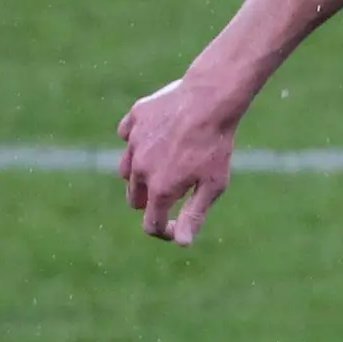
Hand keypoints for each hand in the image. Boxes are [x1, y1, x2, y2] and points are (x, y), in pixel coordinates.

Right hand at [118, 77, 239, 244]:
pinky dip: (136, 141)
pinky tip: (155, 138)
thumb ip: (195, 214)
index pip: (151, 223)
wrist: (210, 99)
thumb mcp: (213, 185)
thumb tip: (181, 242)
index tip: (176, 226)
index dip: (164, 230)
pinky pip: (127, 136)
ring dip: (139, 174)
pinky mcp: (134, 118)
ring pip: (126, 169)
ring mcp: (134, 142)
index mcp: (160, 189)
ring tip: (162, 166)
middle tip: (172, 192)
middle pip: (134, 198)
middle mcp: (140, 168)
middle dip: (149, 202)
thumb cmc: (216, 145)